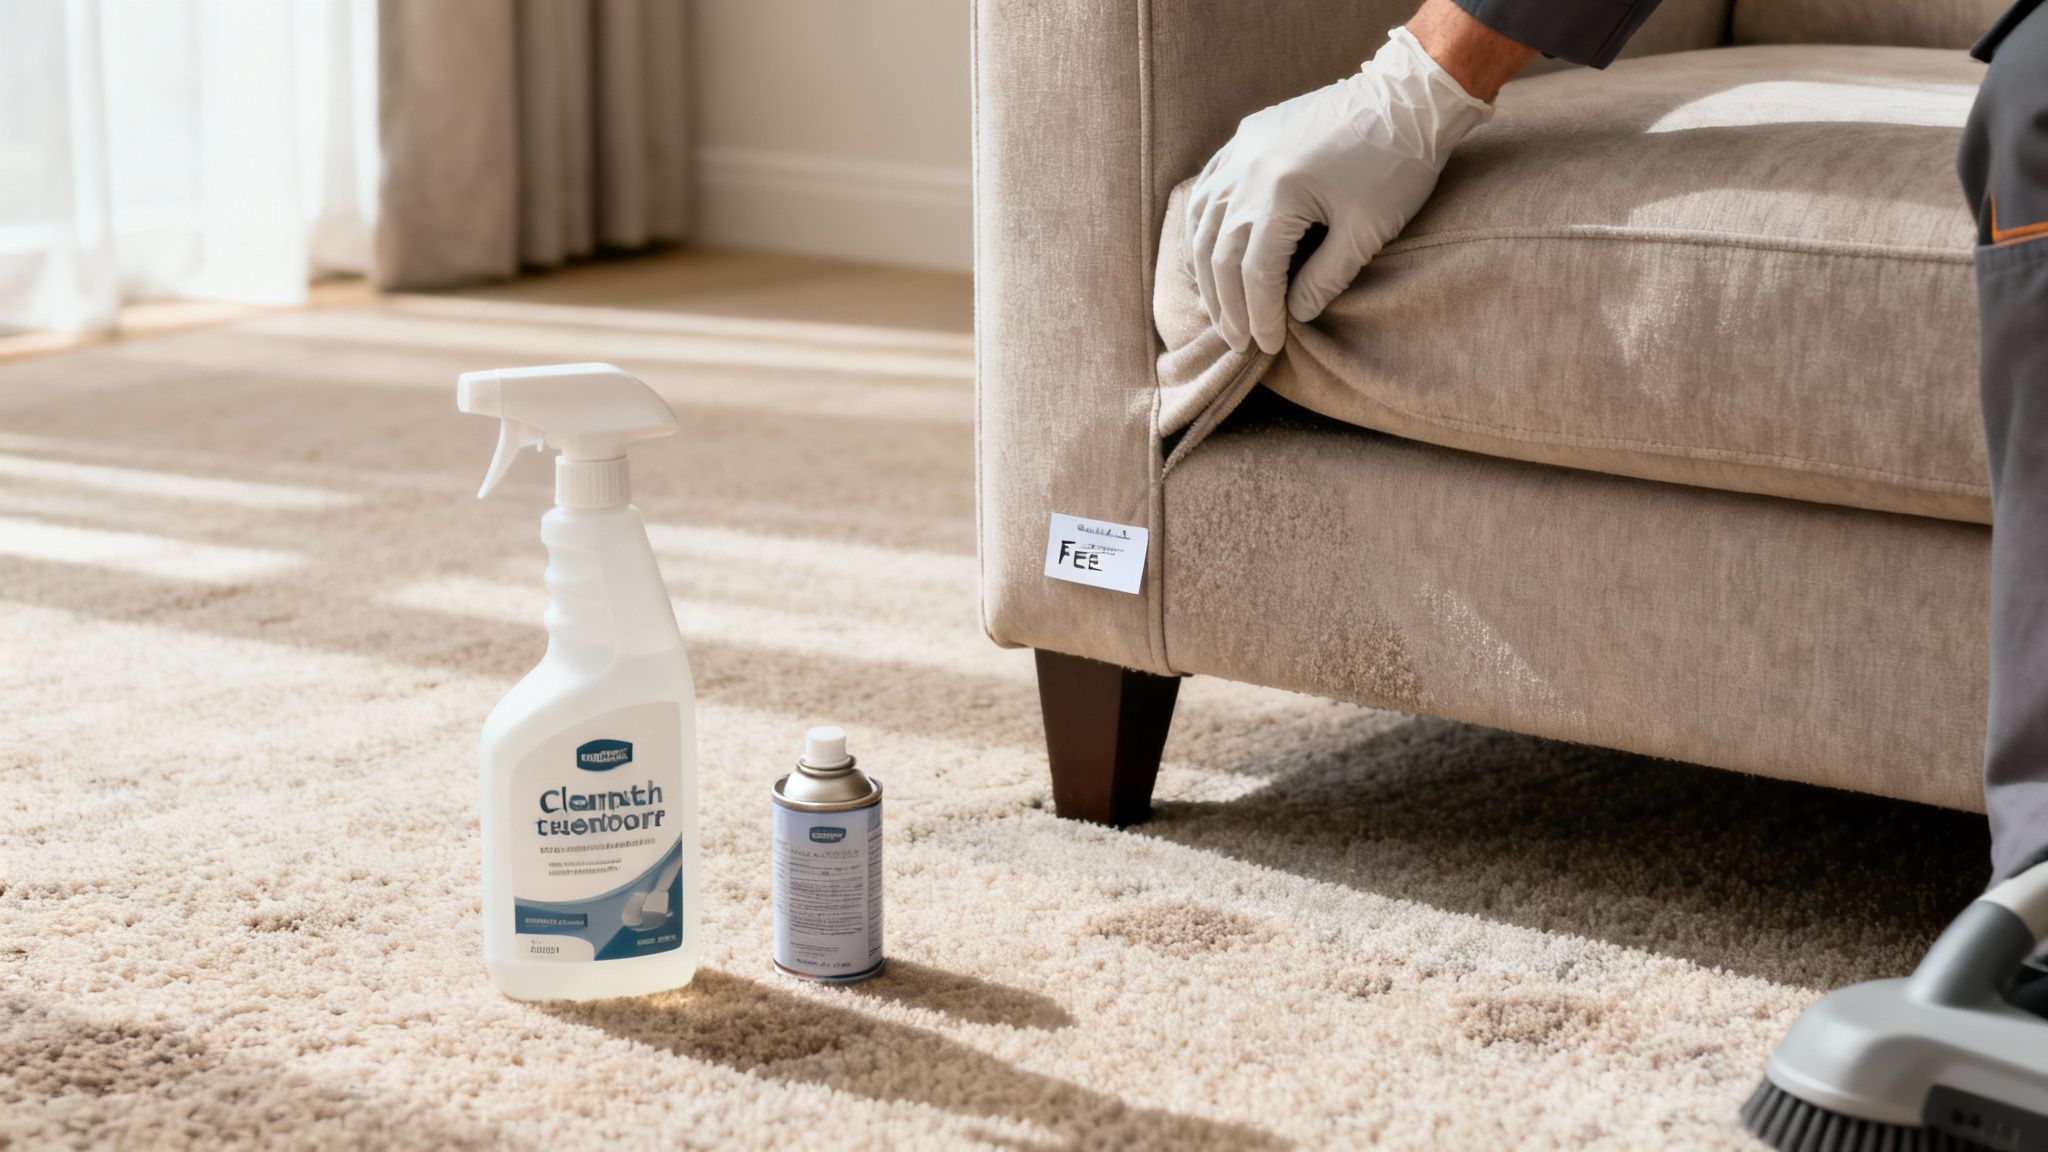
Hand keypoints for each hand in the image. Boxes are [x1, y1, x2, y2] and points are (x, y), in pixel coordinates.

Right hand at [1185, 26, 1494, 353]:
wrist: (1407, 97)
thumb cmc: (1396, 165)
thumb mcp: (1367, 232)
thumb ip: (1326, 279)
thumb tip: (1294, 314)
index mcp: (1279, 194)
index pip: (1255, 273)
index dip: (1258, 316)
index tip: (1267, 346)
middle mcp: (1248, 170)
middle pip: (1219, 253)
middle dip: (1227, 304)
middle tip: (1237, 340)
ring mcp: (1243, 148)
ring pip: (1203, 220)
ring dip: (1206, 269)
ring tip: (1219, 305)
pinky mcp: (1249, 135)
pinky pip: (1208, 185)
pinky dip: (1203, 223)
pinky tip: (1208, 249)